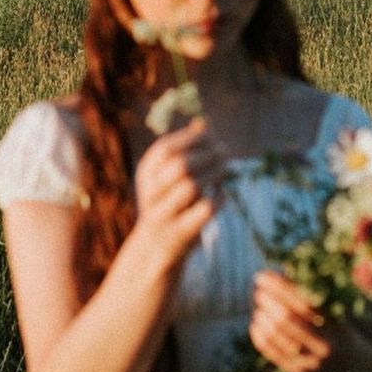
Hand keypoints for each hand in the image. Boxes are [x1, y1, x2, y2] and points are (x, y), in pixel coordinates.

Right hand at [133, 118, 224, 270]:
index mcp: (146, 173)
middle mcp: (149, 194)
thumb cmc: (167, 201)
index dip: (193, 139)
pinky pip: (204, 211)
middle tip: (225, 151)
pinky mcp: (179, 234)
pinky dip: (218, 199)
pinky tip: (223, 194)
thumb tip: (204, 123)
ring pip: (192, 187)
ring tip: (226, 170)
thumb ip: (183, 150)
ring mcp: (162, 215)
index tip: (212, 136)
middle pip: (181, 166)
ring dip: (215, 175)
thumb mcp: (167, 175)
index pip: (167, 149)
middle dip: (208, 155)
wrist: (154, 248)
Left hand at [250, 270, 337, 371]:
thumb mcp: (336, 309)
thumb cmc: (339, 328)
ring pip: (276, 335)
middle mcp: (324, 344)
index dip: (278, 286)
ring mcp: (310, 360)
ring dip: (262, 316)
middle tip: (258, 290)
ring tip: (258, 306)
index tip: (262, 276)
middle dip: (267, 300)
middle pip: (286, 318)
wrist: (353, 367)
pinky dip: (260, 336)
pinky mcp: (298, 371)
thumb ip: (313, 291)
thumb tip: (282, 271)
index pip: (302, 300)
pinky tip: (256, 323)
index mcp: (335, 323)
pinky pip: (272, 352)